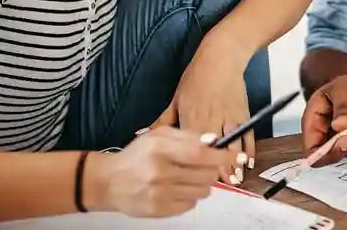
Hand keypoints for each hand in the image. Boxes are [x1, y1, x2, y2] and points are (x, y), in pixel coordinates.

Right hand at [87, 126, 231, 216]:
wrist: (109, 182)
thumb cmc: (136, 156)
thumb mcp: (158, 136)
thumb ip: (186, 136)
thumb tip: (213, 141)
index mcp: (160, 150)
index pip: (200, 154)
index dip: (223, 156)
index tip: (237, 157)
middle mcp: (160, 173)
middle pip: (206, 174)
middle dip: (211, 169)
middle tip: (203, 166)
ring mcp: (160, 194)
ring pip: (202, 191)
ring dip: (201, 184)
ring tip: (185, 177)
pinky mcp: (159, 210)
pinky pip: (190, 205)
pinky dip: (189, 197)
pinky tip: (175, 189)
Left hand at [151, 40, 252, 183]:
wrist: (221, 58)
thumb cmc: (196, 78)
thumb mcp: (175, 98)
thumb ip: (162, 121)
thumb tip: (142, 134)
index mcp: (190, 116)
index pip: (190, 146)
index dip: (193, 164)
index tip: (193, 180)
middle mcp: (210, 118)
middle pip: (213, 150)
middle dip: (215, 169)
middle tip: (217, 186)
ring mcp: (228, 116)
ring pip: (232, 145)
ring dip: (233, 163)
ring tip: (234, 180)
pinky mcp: (243, 113)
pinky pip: (247, 135)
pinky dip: (248, 149)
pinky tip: (247, 163)